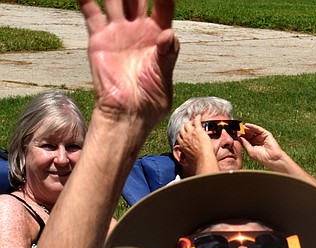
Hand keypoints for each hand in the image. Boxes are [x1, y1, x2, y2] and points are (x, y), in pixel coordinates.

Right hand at [79, 0, 177, 124]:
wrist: (128, 112)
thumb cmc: (151, 97)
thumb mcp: (164, 75)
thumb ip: (167, 53)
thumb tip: (168, 34)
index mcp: (158, 36)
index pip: (163, 9)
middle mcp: (138, 30)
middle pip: (137, 0)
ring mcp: (118, 31)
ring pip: (115, 1)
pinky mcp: (99, 38)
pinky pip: (91, 13)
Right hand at [176, 115, 217, 171]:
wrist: (203, 158)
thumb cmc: (198, 160)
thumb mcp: (189, 157)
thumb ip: (187, 155)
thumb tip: (187, 159)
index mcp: (182, 145)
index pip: (179, 136)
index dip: (182, 134)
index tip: (185, 133)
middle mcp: (185, 138)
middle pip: (182, 129)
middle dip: (185, 127)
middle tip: (189, 125)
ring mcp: (191, 133)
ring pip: (188, 124)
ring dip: (190, 122)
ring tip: (193, 121)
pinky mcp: (197, 131)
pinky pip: (196, 121)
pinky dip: (197, 118)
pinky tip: (199, 116)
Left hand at [239, 123, 285, 166]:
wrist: (272, 159)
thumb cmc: (262, 157)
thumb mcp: (250, 150)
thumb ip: (244, 143)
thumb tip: (238, 137)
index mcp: (252, 145)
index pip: (245, 138)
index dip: (239, 135)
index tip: (233, 132)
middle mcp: (256, 140)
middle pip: (248, 133)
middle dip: (242, 130)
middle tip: (235, 128)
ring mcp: (261, 136)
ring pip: (252, 130)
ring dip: (246, 128)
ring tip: (240, 126)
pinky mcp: (266, 134)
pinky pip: (258, 129)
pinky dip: (252, 126)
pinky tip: (247, 125)